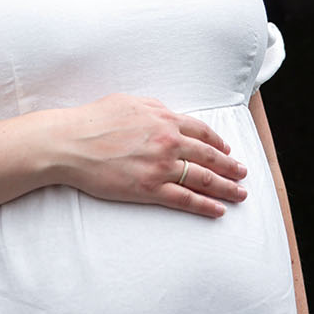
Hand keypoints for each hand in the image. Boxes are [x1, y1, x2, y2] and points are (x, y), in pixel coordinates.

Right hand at [45, 94, 248, 217]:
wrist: (71, 143)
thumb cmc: (94, 120)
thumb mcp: (128, 102)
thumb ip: (153, 108)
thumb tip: (167, 113)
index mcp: (164, 119)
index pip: (202, 132)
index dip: (219, 142)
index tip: (228, 150)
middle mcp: (169, 142)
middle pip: (209, 156)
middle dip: (230, 166)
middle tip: (243, 174)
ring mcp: (161, 167)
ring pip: (203, 179)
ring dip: (226, 188)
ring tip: (240, 194)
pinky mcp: (150, 189)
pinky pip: (185, 199)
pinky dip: (205, 206)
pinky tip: (218, 211)